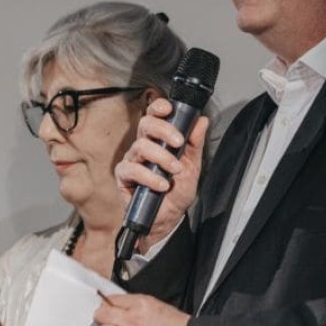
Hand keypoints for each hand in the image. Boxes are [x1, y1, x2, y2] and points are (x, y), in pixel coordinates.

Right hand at [116, 109, 208, 252]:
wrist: (169, 218)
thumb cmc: (177, 192)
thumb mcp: (193, 166)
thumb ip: (195, 143)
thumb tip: (201, 121)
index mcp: (158, 140)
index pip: (154, 116)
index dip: (159, 108)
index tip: (169, 109)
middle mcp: (143, 147)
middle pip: (145, 124)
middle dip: (164, 130)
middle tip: (178, 143)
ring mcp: (132, 160)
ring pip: (141, 146)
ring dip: (161, 157)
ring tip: (174, 171)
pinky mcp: (124, 177)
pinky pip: (132, 169)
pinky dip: (149, 177)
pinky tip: (162, 185)